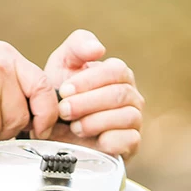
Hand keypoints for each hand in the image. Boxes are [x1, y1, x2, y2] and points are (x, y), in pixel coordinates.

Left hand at [44, 30, 142, 158]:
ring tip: (74, 127)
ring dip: (95, 122)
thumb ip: (77, 46)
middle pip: (120, 94)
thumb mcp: (63, 64)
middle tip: (64, 110)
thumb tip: (99, 48)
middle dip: (87, 103)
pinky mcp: (132, 144)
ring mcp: (134, 120)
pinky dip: (109, 140)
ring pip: (126, 117)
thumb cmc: (63, 95)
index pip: (115, 71)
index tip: (65, 90)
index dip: (89, 81)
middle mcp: (131, 96)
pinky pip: (130, 140)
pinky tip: (91, 140)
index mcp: (118, 74)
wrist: (56, 131)